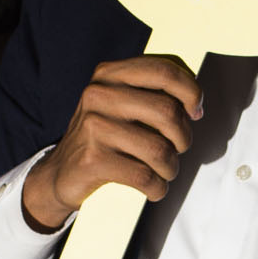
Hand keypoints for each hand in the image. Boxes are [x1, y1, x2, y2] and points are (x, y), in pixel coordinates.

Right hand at [20, 56, 203, 229]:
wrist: (61, 172)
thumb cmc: (103, 137)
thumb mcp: (120, 103)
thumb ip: (154, 94)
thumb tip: (196, 105)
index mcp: (109, 75)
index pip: (164, 71)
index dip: (191, 90)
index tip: (196, 111)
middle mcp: (98, 95)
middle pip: (167, 112)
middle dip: (183, 137)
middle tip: (179, 148)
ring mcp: (93, 127)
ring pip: (160, 149)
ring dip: (171, 166)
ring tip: (165, 170)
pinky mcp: (92, 160)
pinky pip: (144, 176)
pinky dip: (157, 187)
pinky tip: (153, 187)